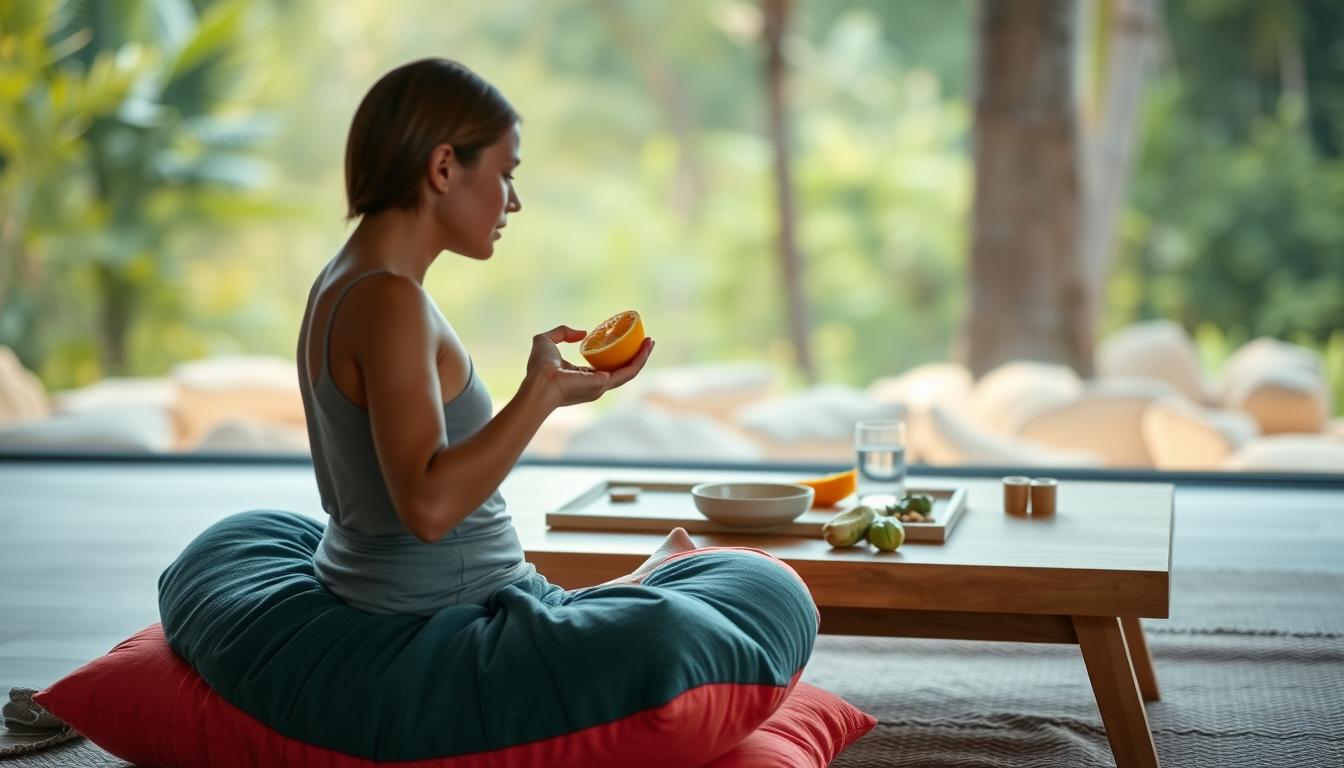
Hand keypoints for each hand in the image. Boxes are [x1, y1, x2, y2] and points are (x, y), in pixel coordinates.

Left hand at [526, 325, 653, 407]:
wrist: (540, 382)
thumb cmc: (539, 367)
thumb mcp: (546, 341)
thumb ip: (562, 333)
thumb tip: (582, 333)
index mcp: (583, 377)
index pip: (606, 367)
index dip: (618, 355)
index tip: (627, 340)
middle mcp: (595, 384)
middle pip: (622, 370)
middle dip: (636, 356)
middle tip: (646, 341)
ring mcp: (602, 387)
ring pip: (629, 372)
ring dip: (642, 357)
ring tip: (650, 342)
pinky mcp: (605, 384)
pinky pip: (628, 372)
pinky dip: (639, 359)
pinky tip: (645, 347)